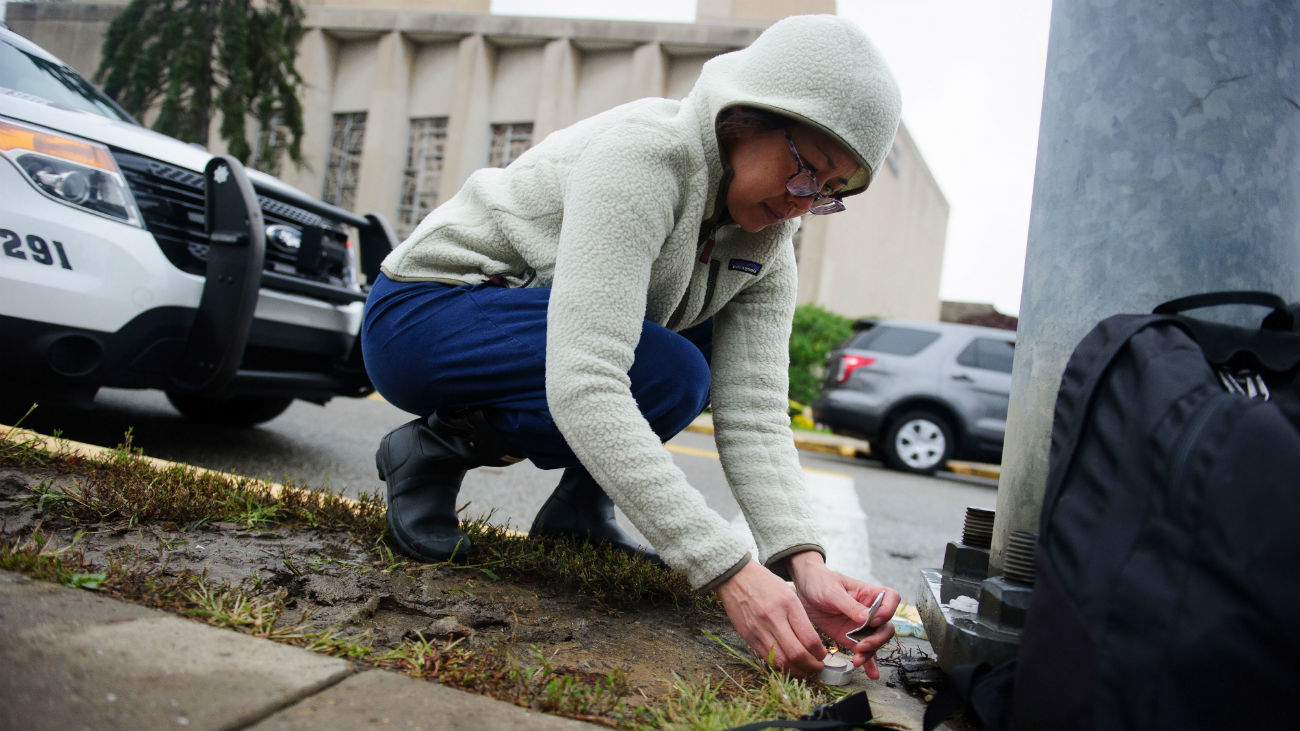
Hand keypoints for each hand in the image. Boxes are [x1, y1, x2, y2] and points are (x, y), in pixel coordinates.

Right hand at [714, 560, 826, 676]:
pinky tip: (788, 665)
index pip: (809, 639)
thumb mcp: (789, 594)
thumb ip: (800, 618)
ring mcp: (759, 630)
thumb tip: (812, 643)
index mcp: (788, 605)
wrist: (736, 577)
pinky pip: (767, 659)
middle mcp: (774, 619)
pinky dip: (781, 666)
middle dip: (811, 666)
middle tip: (817, 667)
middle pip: (797, 654)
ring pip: (782, 662)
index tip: (823, 655)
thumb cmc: (765, 583)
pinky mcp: (748, 637)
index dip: (820, 653)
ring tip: (804, 670)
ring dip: (797, 671)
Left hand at [787, 552, 898, 678]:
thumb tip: (866, 619)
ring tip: (857, 659)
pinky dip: (868, 663)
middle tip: (863, 645)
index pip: (891, 599)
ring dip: (870, 653)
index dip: (887, 611)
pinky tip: (871, 673)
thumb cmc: (820, 582)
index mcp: (869, 593)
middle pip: (886, 626)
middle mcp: (870, 611)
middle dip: (878, 638)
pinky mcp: (851, 638)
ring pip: (876, 642)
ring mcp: (861, 626)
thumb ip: (849, 605)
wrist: (804, 590)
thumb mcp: (833, 591)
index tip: (873, 620)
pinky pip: (863, 651)